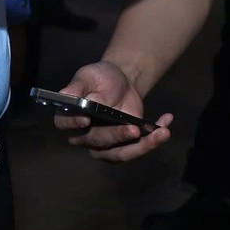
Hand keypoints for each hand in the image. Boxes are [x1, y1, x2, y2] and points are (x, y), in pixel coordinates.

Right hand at [52, 60, 174, 162]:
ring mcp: (105, 145)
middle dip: (116, 135)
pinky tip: (165, 126)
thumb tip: (64, 95)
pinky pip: (138, 148)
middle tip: (134, 128)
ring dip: (142, 146)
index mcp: (70, 116)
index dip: (74, 123)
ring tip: (161, 133)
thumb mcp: (90, 75)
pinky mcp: (124, 146)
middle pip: (97, 141)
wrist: (124, 82)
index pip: (65, 124)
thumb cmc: (101, 77)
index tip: (87, 119)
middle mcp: (85, 136)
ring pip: (119, 153)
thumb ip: (78, 86)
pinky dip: (153, 140)